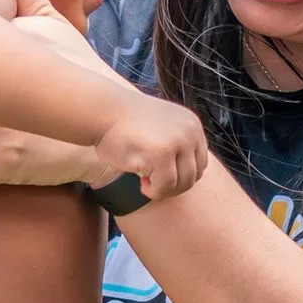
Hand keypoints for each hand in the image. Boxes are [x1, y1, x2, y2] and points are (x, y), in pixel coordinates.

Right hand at [94, 94, 208, 198]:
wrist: (102, 111)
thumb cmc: (125, 125)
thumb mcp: (163, 129)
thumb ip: (178, 146)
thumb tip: (186, 178)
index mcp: (192, 125)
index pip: (200, 163)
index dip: (180, 176)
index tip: (160, 176)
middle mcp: (190, 131)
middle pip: (194, 175)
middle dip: (173, 186)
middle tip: (152, 183)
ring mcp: (178, 141)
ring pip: (183, 183)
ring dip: (164, 190)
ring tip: (145, 183)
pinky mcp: (162, 152)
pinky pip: (165, 186)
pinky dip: (154, 191)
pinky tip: (141, 183)